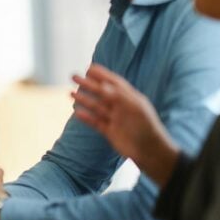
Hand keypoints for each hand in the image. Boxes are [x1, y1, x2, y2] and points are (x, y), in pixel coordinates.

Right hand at [71, 64, 179, 185]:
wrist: (150, 152)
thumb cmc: (147, 127)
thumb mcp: (135, 108)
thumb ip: (119, 96)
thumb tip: (102, 85)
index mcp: (130, 98)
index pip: (114, 83)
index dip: (102, 74)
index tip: (89, 68)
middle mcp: (121, 107)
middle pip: (102, 93)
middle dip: (88, 84)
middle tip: (74, 77)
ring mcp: (115, 119)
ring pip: (97, 107)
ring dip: (84, 99)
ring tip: (70, 93)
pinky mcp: (110, 132)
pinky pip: (95, 122)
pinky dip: (86, 117)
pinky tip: (77, 112)